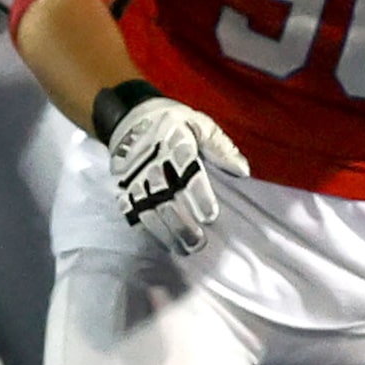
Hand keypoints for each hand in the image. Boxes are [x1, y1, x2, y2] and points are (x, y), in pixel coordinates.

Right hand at [106, 96, 249, 255]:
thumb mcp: (200, 124)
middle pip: (164, 195)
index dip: (198, 195)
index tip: (210, 216)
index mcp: (173, 143)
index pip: (186, 172)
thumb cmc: (174, 122)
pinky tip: (160, 242)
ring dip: (164, 230)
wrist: (129, 116)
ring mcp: (134, 175)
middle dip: (180, 221)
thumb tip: (242, 170)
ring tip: (183, 249)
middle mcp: (151, 161)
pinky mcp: (122, 185)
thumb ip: (221, 147)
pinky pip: (129, 209)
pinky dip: (144, 227)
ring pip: (146, 207)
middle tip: (198, 242)